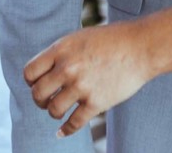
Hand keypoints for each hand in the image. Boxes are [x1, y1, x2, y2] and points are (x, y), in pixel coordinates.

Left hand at [25, 22, 155, 137]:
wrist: (142, 47)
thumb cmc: (112, 40)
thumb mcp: (80, 38)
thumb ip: (61, 54)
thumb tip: (43, 72)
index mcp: (61, 49)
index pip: (29, 72)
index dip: (31, 81)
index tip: (38, 84)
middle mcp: (68, 68)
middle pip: (37, 94)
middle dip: (40, 100)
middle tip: (47, 100)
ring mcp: (82, 86)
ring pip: (53, 110)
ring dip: (54, 113)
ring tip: (60, 109)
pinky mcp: (96, 103)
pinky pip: (73, 123)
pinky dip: (65, 130)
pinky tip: (62, 131)